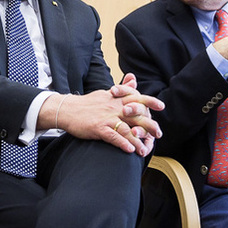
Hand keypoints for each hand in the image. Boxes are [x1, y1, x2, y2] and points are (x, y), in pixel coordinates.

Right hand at [47, 81, 163, 154]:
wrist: (67, 109)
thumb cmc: (87, 104)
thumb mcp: (106, 93)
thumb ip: (122, 88)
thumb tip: (133, 78)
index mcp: (116, 99)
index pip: (136, 97)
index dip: (149, 101)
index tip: (161, 106)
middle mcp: (114, 107)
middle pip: (136, 115)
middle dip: (149, 125)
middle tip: (158, 134)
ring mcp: (106, 118)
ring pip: (126, 128)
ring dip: (137, 140)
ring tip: (144, 150)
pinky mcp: (97, 128)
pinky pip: (113, 136)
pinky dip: (122, 143)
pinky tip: (130, 149)